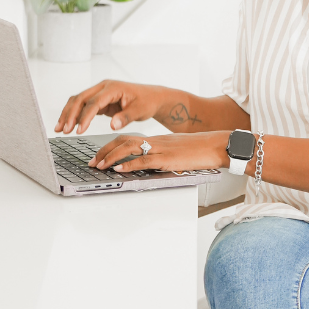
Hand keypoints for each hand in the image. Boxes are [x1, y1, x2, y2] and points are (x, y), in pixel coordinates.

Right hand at [55, 80, 168, 135]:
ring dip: (68, 114)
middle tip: (63, 130)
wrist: (152, 97)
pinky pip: (83, 106)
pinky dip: (74, 115)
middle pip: (80, 99)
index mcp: (112, 88)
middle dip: (70, 114)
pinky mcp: (99, 100)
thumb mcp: (140, 111)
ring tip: (59, 129)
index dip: (85, 117)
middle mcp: (103, 87)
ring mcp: (100, 93)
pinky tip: (68, 126)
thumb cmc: (147, 102)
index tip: (79, 131)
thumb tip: (112, 125)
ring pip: (78, 101)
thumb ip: (125, 117)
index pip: (94, 102)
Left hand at [89, 130, 230, 174]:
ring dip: (111, 158)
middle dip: (104, 151)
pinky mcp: (168, 158)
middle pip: (122, 141)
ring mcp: (161, 149)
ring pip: (129, 149)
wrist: (216, 145)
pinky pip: (145, 160)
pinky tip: (119, 169)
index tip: (98, 156)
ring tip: (99, 166)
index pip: (126, 139)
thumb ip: (160, 156)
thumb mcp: (175, 151)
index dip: (109, 146)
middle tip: (91, 162)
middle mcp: (155, 141)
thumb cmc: (199, 150)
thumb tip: (144, 166)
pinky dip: (129, 164)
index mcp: (156, 139)